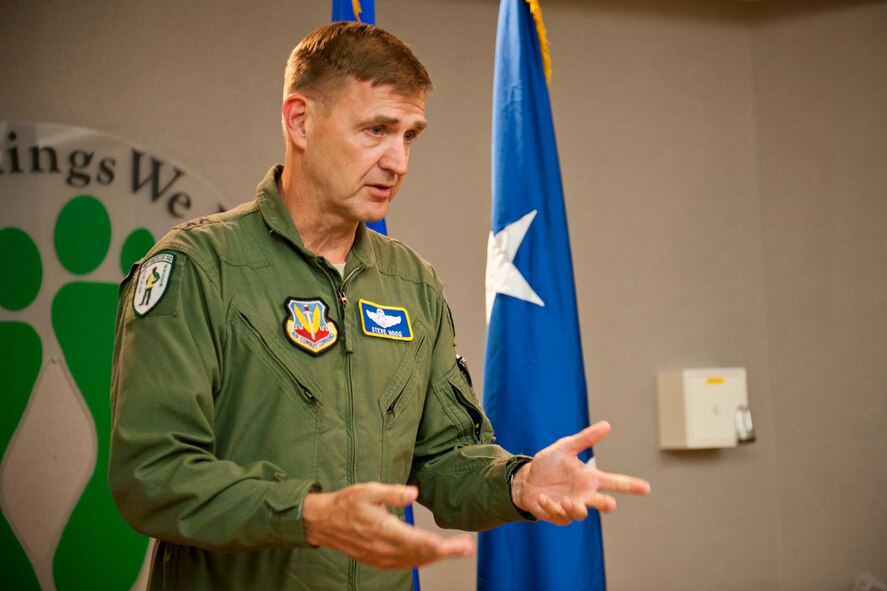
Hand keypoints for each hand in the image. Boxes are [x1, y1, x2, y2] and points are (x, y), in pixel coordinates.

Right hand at [302, 482, 473, 568]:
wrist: (323, 522)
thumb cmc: (346, 503)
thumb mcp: (368, 490)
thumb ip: (392, 493)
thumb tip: (413, 493)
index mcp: (383, 530)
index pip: (417, 542)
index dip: (440, 545)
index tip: (458, 544)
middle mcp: (383, 548)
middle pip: (420, 555)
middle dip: (445, 553)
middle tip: (466, 548)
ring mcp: (380, 557)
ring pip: (413, 562)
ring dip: (435, 558)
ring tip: (455, 551)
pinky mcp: (377, 560)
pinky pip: (403, 565)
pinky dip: (420, 561)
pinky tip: (430, 557)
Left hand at [512, 421, 650, 524]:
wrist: (527, 479)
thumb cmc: (549, 464)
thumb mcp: (565, 447)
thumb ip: (585, 439)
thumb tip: (607, 425)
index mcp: (590, 478)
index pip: (615, 482)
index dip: (631, 485)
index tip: (646, 488)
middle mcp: (584, 494)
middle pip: (602, 503)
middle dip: (606, 504)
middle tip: (610, 504)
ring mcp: (571, 506)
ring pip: (581, 513)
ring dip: (576, 508)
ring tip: (567, 501)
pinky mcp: (557, 514)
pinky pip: (559, 515)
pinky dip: (551, 506)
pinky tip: (542, 497)